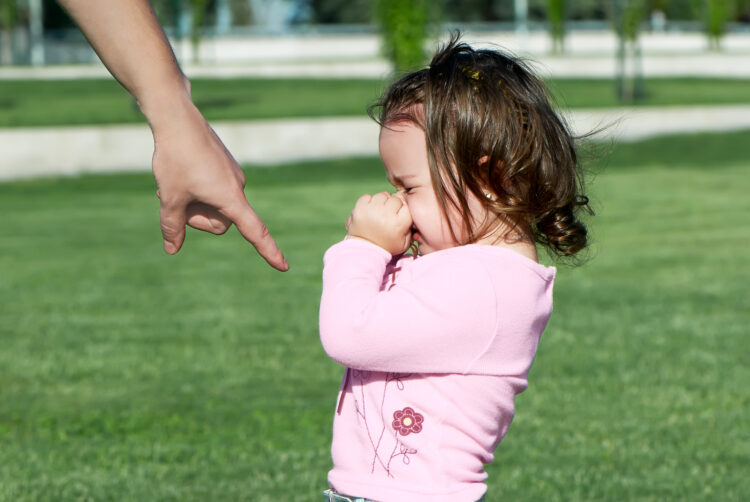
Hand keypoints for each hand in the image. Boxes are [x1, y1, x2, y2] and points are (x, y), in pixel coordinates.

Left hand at [151, 102, 287, 270]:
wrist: (177, 118)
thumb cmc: (174, 158)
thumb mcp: (170, 197)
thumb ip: (172, 226)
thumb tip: (172, 249)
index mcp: (231, 197)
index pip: (255, 231)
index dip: (268, 251)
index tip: (283, 267)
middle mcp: (238, 188)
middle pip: (221, 223)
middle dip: (198, 218)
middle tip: (176, 200)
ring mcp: (232, 177)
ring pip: (215, 206)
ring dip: (195, 202)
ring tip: (178, 182)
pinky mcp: (224, 168)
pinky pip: (214, 190)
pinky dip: (197, 189)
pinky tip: (183, 171)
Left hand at [346, 192, 412, 254]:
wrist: (364, 250)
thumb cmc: (387, 246)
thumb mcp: (405, 243)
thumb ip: (412, 228)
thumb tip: (410, 210)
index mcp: (398, 224)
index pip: (407, 206)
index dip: (404, 209)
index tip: (399, 215)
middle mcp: (385, 215)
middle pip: (396, 198)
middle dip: (394, 205)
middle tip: (389, 215)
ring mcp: (371, 210)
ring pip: (382, 195)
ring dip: (382, 202)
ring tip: (379, 213)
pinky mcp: (359, 208)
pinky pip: (367, 196)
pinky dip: (369, 201)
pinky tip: (370, 211)